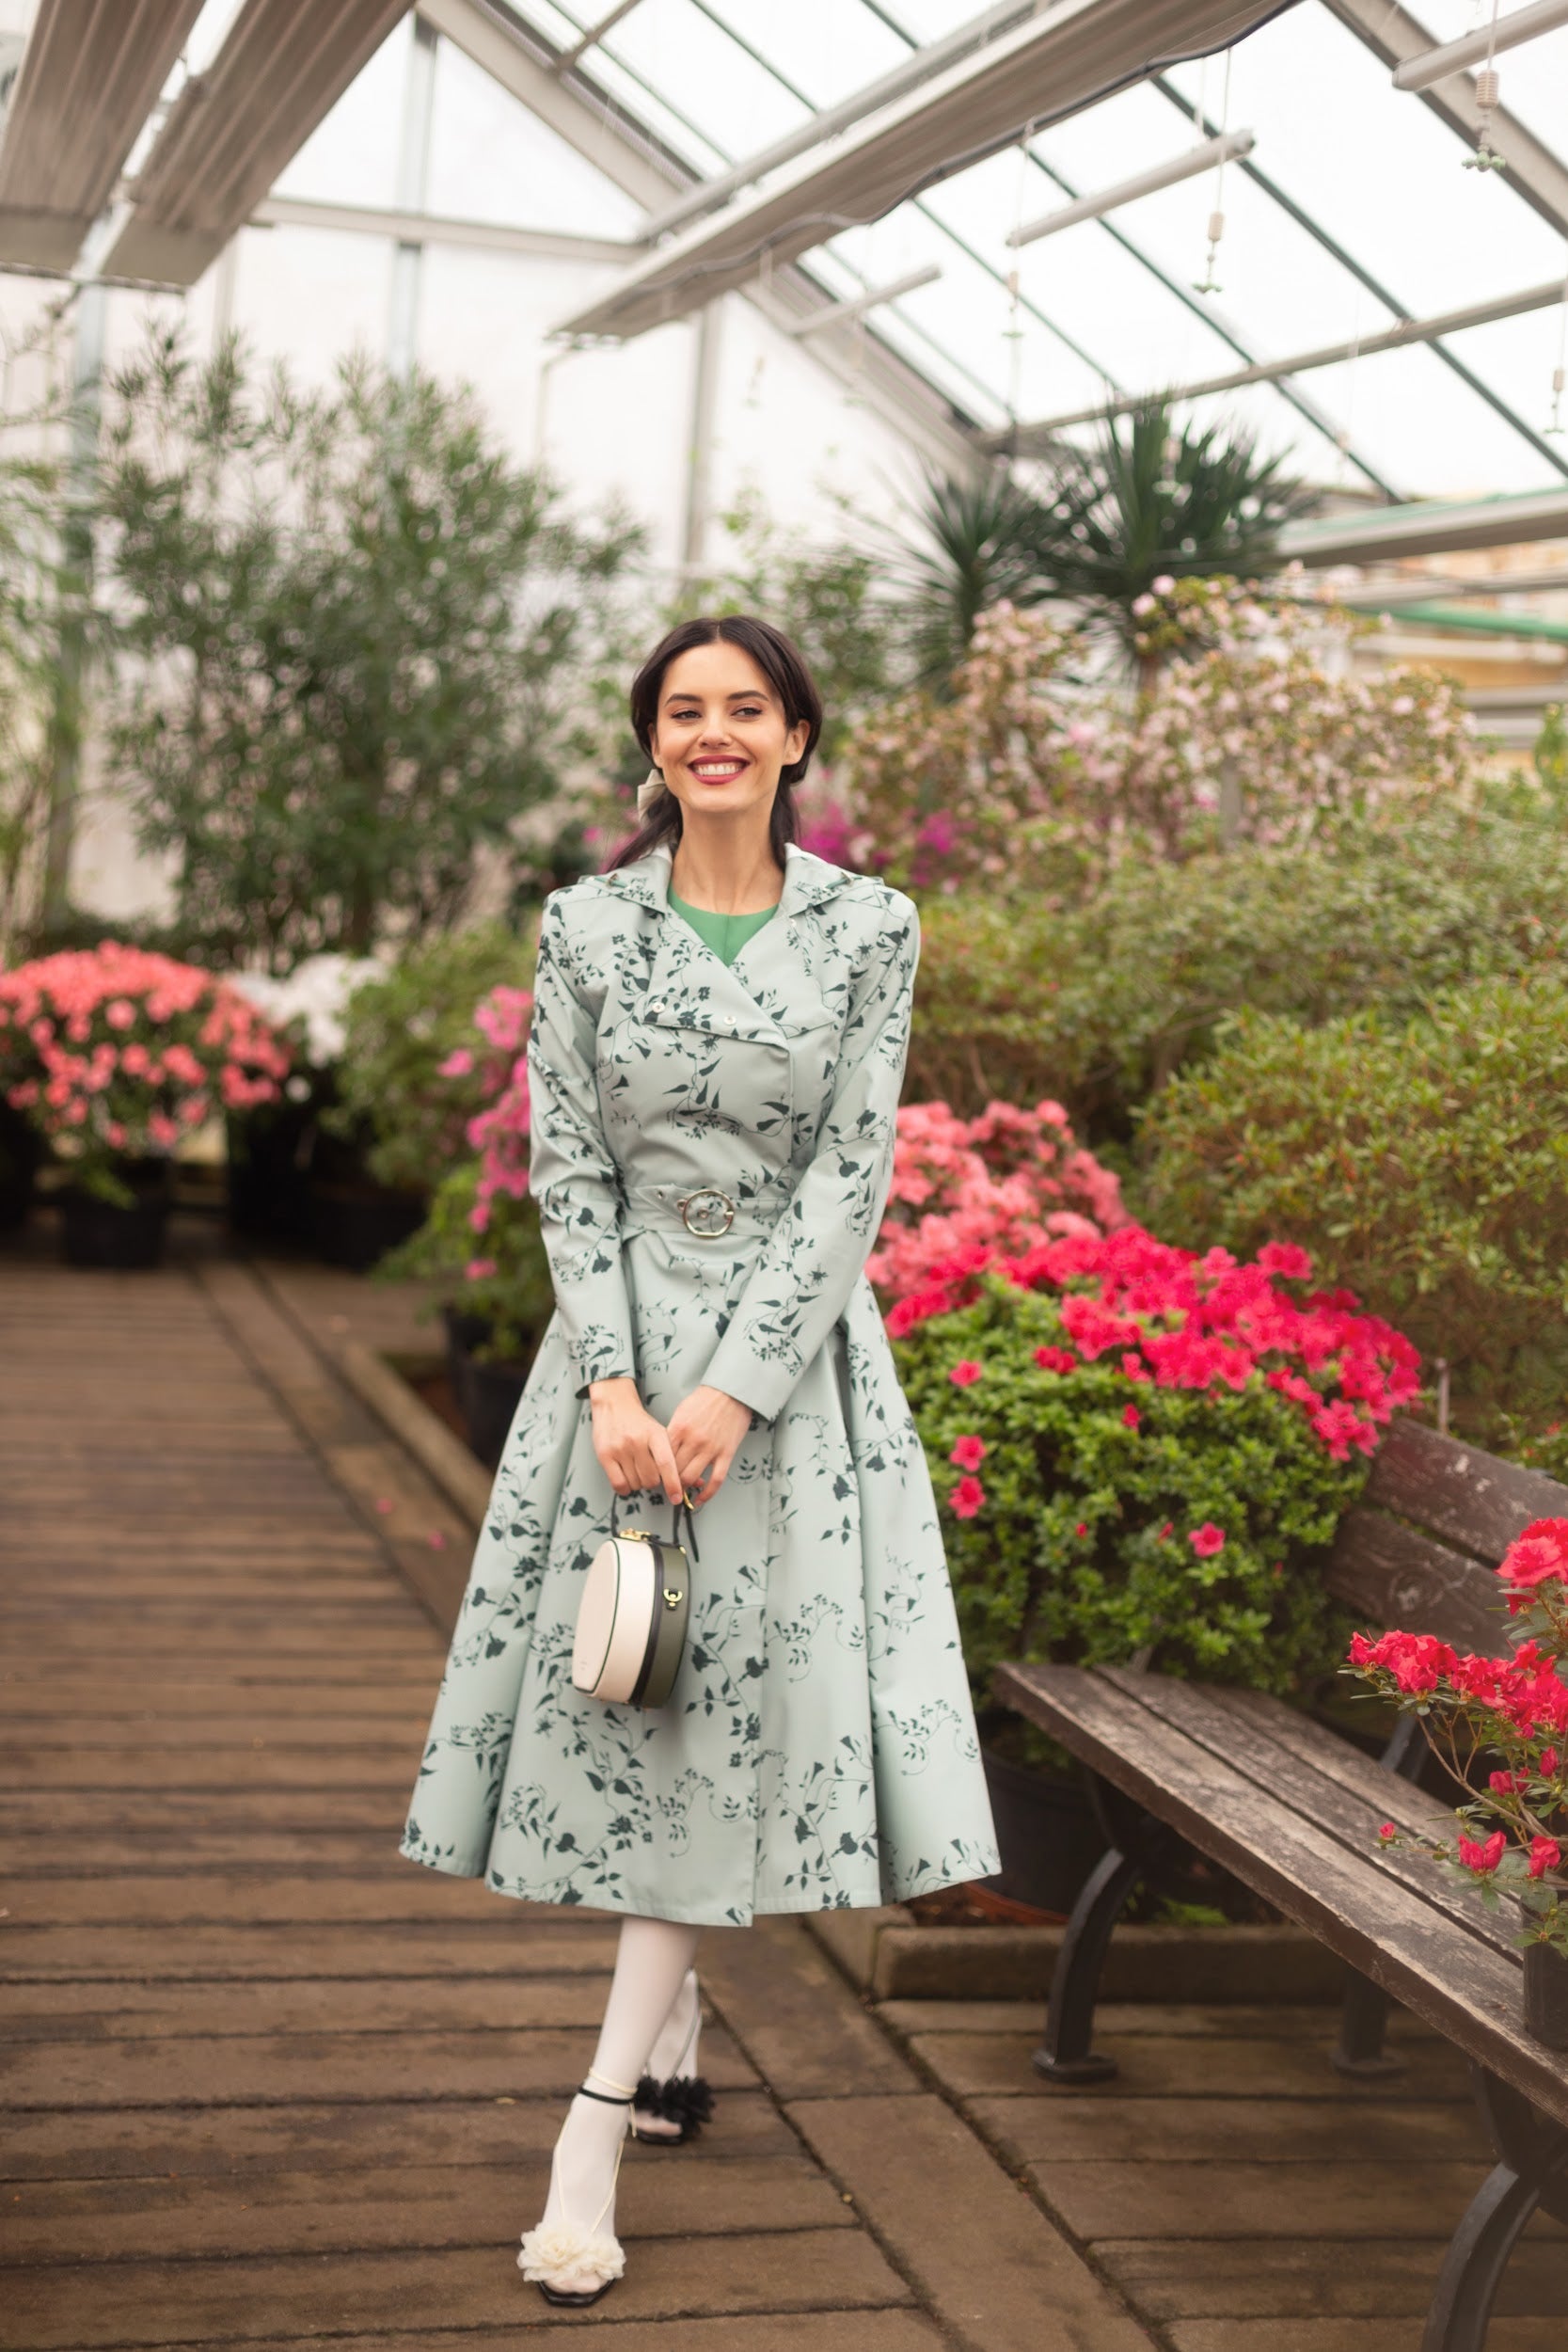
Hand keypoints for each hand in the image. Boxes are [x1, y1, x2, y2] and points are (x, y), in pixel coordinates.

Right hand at [587, 1378, 682, 1503]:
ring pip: (636, 1484)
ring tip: (636, 1469)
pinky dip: (625, 1488)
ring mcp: (620, 1448)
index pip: (666, 1464)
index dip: (673, 1484)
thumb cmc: (639, 1423)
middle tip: (650, 1472)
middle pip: (651, 1479)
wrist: (614, 1404)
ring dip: (638, 1483)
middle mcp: (637, 1441)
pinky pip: (619, 1484)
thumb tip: (696, 1482)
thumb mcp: (660, 1433)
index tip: (677, 1498)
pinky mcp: (605, 1455)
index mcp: (655, 1434)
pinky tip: (626, 1478)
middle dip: (653, 1481)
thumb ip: (675, 1457)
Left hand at [667, 1385, 751, 1507]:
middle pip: (673, 1470)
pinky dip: (706, 1494)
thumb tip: (663, 1453)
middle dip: (668, 1481)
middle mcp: (693, 1441)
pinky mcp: (726, 1453)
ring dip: (684, 1488)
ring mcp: (711, 1448)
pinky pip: (715, 1480)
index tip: (656, 1476)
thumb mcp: (681, 1412)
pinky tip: (699, 1500)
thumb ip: (672, 1433)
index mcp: (679, 1429)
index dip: (656, 1470)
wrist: (731, 1391)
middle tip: (666, 1485)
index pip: (661, 1457)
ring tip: (681, 1491)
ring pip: (691, 1478)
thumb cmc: (705, 1400)